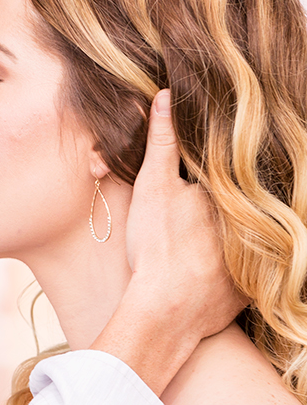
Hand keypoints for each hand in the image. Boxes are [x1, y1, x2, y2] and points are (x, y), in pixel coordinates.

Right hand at [92, 90, 244, 396]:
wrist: (165, 310)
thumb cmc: (157, 246)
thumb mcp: (153, 186)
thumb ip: (162, 141)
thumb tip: (166, 94)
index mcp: (227, 193)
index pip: (222, 177)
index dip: (206, 179)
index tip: (190, 190)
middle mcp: (248, 222)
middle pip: (237, 209)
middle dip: (223, 211)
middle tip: (190, 223)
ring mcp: (253, 258)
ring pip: (244, 243)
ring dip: (230, 243)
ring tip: (198, 248)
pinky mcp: (249, 291)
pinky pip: (246, 279)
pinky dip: (232, 277)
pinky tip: (208, 278)